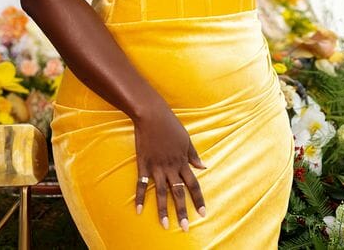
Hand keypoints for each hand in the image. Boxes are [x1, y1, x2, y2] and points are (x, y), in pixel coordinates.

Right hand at [133, 100, 207, 230]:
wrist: (152, 115)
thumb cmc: (171, 125)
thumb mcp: (186, 139)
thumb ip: (193, 155)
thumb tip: (204, 166)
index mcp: (182, 161)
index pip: (193, 184)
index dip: (198, 199)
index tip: (202, 213)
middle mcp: (170, 167)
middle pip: (178, 192)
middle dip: (182, 211)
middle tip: (185, 227)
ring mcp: (156, 167)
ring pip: (161, 193)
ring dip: (163, 210)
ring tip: (166, 225)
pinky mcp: (143, 165)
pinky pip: (141, 184)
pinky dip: (139, 197)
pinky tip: (139, 210)